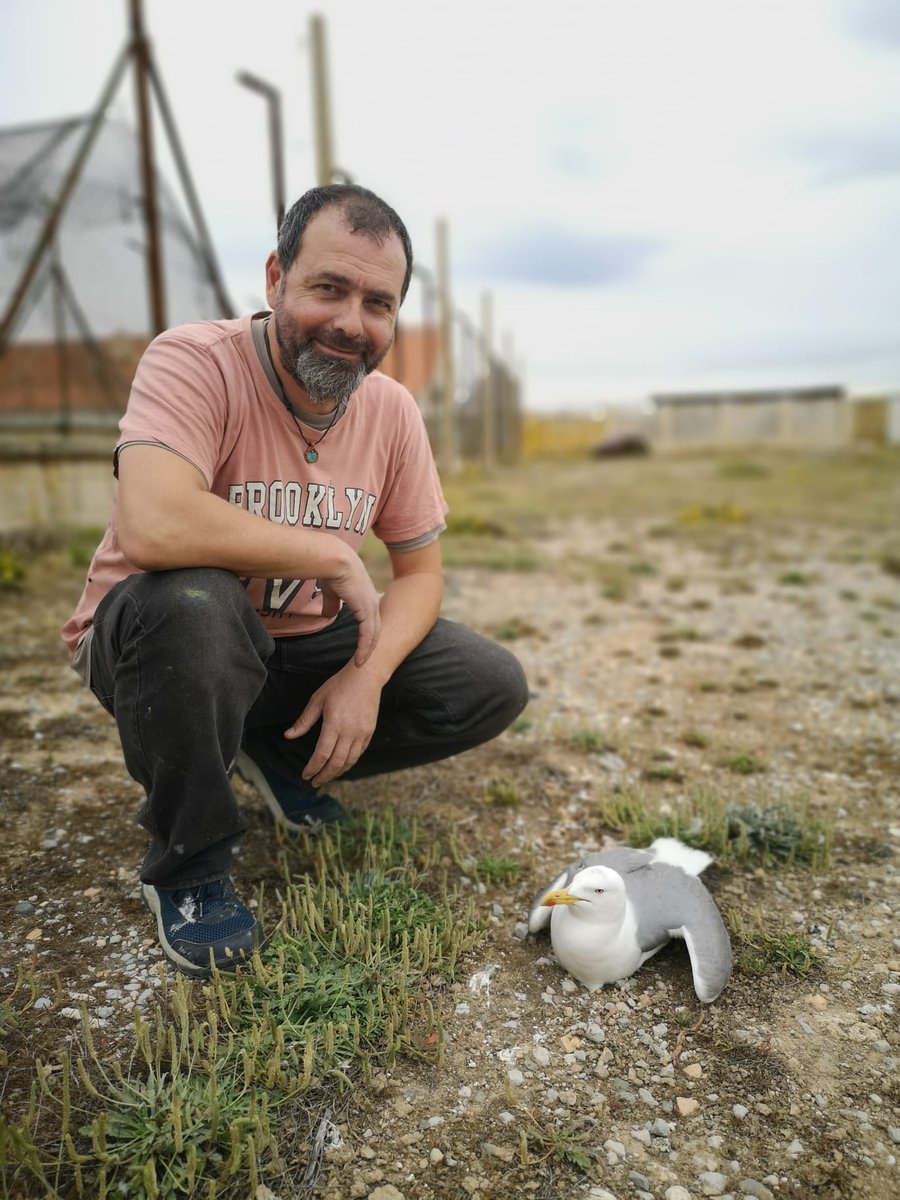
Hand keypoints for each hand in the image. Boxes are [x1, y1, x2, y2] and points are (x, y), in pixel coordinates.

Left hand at [284, 665, 382, 785]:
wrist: (366, 677)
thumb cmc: (339, 685)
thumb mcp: (317, 699)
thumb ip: (304, 721)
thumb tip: (289, 736)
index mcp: (334, 723)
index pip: (322, 754)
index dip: (313, 768)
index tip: (305, 775)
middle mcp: (349, 731)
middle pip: (336, 762)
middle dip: (324, 775)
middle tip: (314, 783)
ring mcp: (361, 733)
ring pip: (349, 761)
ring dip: (336, 773)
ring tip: (326, 777)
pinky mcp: (369, 732)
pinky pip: (358, 753)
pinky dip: (348, 763)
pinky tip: (340, 766)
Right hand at [320, 553, 380, 666]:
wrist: (334, 561)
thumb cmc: (331, 571)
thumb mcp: (332, 592)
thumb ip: (332, 604)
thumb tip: (328, 616)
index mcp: (366, 596)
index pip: (370, 619)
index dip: (366, 633)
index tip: (361, 645)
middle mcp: (372, 602)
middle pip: (375, 629)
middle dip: (370, 645)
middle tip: (362, 659)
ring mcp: (371, 606)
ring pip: (373, 634)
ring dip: (367, 650)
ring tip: (360, 664)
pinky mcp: (366, 610)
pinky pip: (367, 635)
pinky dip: (364, 648)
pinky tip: (359, 659)